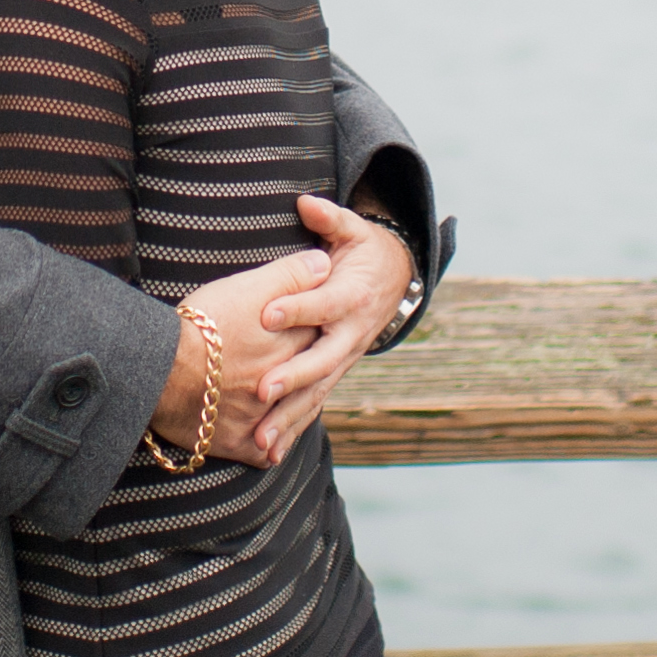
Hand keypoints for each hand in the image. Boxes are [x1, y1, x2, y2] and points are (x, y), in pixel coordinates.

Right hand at [159, 249, 328, 465]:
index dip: (316, 329)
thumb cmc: (202, 325)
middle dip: (310, 373)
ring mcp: (263, 416)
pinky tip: (272, 448)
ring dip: (294, 412)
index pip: (317, 337)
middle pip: (308, 379)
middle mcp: (283, 385)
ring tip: (296, 406)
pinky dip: (269, 449)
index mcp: (290, 346)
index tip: (314, 326)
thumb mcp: (248, 287)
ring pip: (289, 417)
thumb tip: (324, 264)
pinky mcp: (239, 442)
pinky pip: (263, 452)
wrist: (163, 369)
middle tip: (312, 367)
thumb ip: (289, 275)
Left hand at [228, 196, 415, 463]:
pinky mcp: (334, 374)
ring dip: (289, 418)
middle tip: (261, 390)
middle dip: (292, 377)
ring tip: (261, 441)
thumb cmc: (364, 251)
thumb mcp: (354, 230)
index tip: (266, 314)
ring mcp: (343, 359)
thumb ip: (330, 219)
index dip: (296, 308)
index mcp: (351, 297)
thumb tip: (306, 202)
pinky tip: (267, 454)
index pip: (322, 304)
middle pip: (320, 359)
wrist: (395, 282)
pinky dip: (293, 429)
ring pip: (316, 392)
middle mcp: (350, 334)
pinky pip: (314, 405)